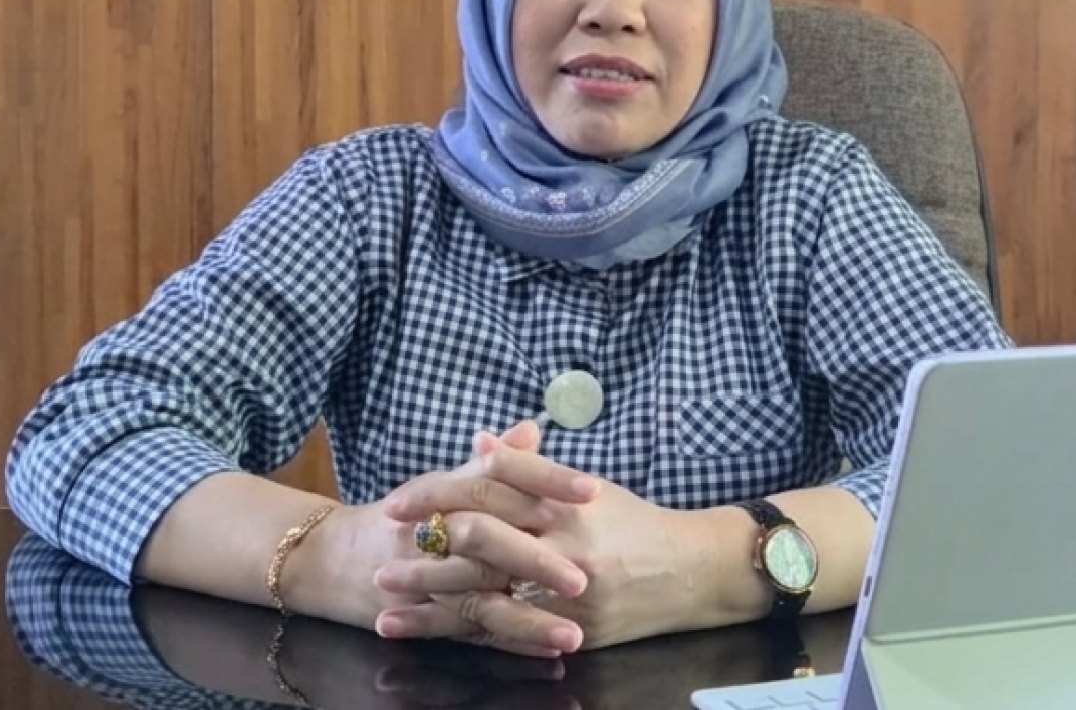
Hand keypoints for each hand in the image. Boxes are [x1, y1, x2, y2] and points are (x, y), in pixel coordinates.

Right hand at [290, 422, 598, 657]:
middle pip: (489, 540)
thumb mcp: (446, 480)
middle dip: (538, 560)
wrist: (335, 556)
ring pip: (480, 598)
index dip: (546, 479)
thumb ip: (494, 460)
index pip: (500, 474)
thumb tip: (533, 429)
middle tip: (586, 577)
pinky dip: (506, 642)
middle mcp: (436, 530)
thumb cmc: (406, 513)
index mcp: (448, 488)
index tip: (592, 489)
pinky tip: (544, 652)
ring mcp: (428, 579)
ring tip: (573, 633)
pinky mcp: (424, 616)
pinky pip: (468, 632)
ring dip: (528, 619)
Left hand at [388, 422, 710, 651]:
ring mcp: (569, 586)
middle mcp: (565, 537)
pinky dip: (463, 632)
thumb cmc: (637, 523)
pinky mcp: (574, 627)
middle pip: (481, 535)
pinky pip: (508, 630)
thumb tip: (479, 443)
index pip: (492, 482)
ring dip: (430, 597)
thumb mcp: (587, 487)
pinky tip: (429, 633)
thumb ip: (530, 467)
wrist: (694, 571)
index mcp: (564, 496)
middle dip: (425, 544)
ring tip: (385, 601)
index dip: (441, 488)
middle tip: (381, 547)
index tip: (400, 500)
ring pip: (486, 590)